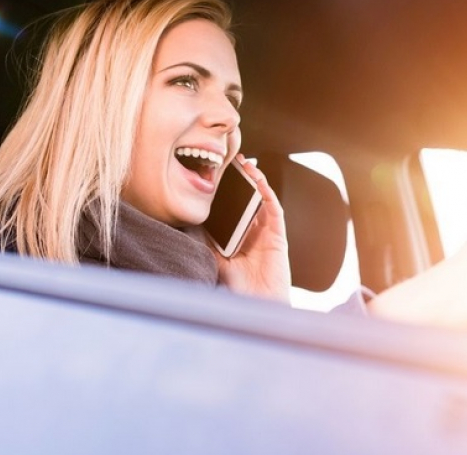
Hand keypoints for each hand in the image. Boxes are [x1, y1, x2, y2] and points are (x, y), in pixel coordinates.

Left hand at [214, 155, 290, 301]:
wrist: (256, 306)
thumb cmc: (237, 288)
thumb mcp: (213, 260)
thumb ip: (205, 241)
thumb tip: (188, 221)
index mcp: (237, 238)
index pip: (231, 209)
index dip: (225, 192)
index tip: (215, 175)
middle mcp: (252, 233)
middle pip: (247, 200)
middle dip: (240, 181)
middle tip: (230, 162)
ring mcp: (266, 233)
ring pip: (261, 200)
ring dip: (255, 180)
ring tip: (244, 164)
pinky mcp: (277, 236)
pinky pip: (273, 209)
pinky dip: (267, 193)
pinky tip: (258, 180)